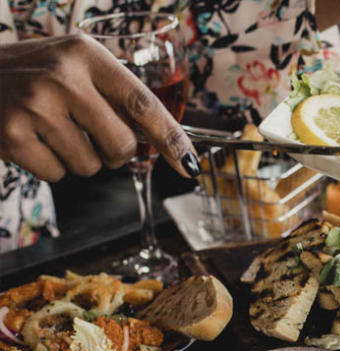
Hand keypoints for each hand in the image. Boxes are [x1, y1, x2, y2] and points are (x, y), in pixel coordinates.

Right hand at [0, 34, 198, 181]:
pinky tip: (31, 139)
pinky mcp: (12, 135)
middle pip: (122, 145)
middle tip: (89, 134)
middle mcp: (63, 76)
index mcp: (86, 55)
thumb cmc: (32, 74)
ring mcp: (35, 106)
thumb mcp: (74, 65)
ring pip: (90, 165)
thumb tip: (165, 141)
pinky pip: (57, 174)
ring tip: (51, 130)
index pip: (144, 105)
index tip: (190, 164)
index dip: (172, 139)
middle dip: (114, 153)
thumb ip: (115, 94)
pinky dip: (49, 166)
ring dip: (78, 158)